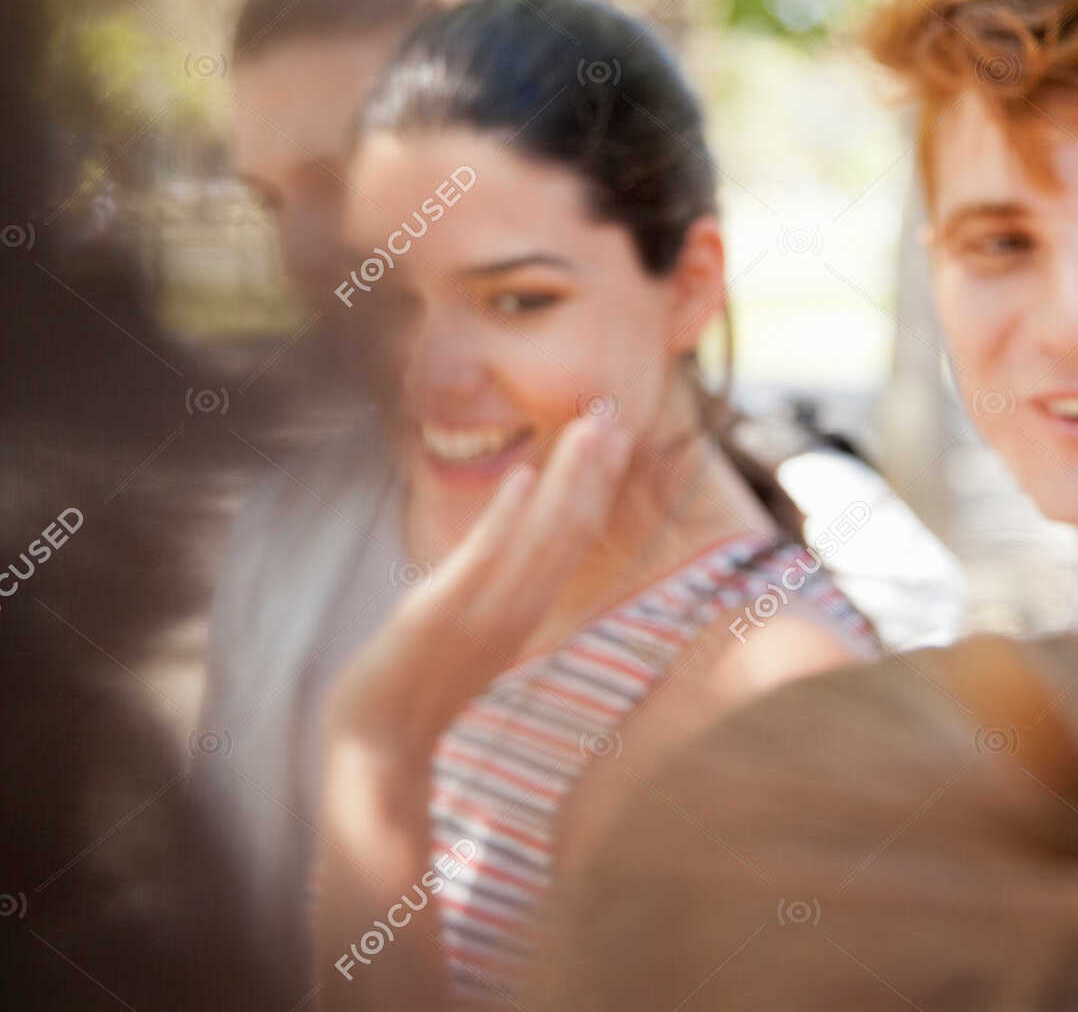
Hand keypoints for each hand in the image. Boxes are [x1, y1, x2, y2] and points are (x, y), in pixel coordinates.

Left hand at [325, 413, 632, 757]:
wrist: (380, 745)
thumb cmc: (418, 683)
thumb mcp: (470, 629)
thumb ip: (497, 589)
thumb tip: (507, 544)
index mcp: (529, 609)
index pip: (577, 537)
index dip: (599, 484)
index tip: (615, 436)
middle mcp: (520, 609)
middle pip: (572, 530)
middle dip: (594, 470)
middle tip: (614, 415)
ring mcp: (486, 612)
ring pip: (542, 539)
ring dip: (567, 479)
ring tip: (587, 430)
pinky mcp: (443, 614)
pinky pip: (484, 560)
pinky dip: (507, 517)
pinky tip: (522, 476)